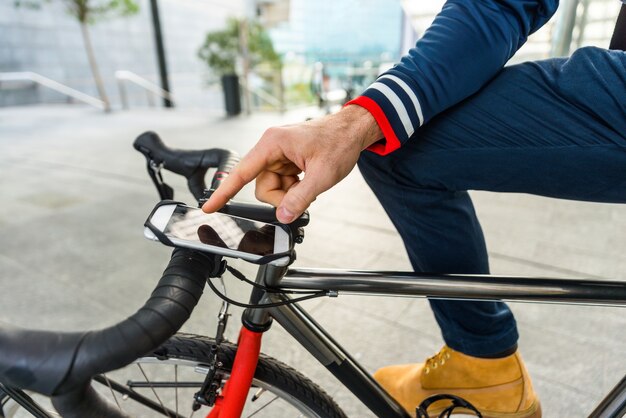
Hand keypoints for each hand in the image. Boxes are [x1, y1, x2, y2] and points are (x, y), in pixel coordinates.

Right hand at [202, 105, 381, 222]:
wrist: (353, 130)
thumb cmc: (339, 142)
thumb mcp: (322, 175)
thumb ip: (300, 198)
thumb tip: (283, 216)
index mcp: (273, 143)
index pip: (242, 173)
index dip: (224, 192)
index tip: (209, 207)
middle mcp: (271, 147)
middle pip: (261, 186)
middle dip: (281, 197)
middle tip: (304, 195)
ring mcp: (278, 154)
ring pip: (271, 187)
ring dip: (289, 194)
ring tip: (310, 185)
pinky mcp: (285, 160)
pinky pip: (281, 183)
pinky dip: (293, 189)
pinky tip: (308, 181)